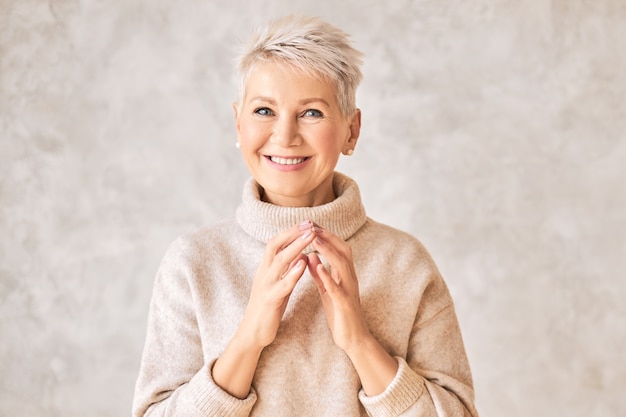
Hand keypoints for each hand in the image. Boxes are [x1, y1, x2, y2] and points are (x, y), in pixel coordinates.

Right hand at [238, 221, 317, 348]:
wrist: (252, 333)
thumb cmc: (268, 308)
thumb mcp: (278, 284)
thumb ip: (287, 270)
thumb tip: (301, 254)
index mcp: (266, 269)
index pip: (276, 243)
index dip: (291, 232)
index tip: (307, 222)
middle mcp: (264, 273)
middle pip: (276, 246)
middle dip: (293, 233)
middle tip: (310, 223)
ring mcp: (265, 286)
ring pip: (279, 261)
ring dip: (296, 247)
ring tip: (310, 236)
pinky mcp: (269, 300)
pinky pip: (282, 284)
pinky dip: (292, 273)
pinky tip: (303, 264)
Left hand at [307, 227, 370, 352]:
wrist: (354, 339)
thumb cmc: (340, 314)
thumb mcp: (327, 290)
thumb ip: (320, 274)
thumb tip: (311, 256)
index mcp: (345, 275)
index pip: (339, 248)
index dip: (326, 235)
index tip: (312, 224)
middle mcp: (350, 279)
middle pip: (344, 250)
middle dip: (328, 236)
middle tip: (313, 225)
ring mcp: (349, 291)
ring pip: (342, 265)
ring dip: (328, 251)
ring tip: (314, 240)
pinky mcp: (345, 305)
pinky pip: (337, 288)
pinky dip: (327, 277)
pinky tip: (317, 268)